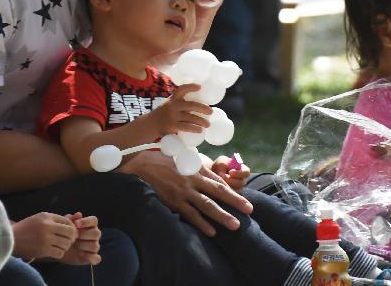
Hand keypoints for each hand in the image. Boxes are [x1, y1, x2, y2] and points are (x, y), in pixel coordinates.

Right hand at [11, 212, 77, 260]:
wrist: (9, 238)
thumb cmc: (26, 228)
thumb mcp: (39, 218)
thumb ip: (54, 220)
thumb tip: (72, 223)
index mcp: (47, 217)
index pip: (68, 221)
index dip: (72, 228)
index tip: (70, 232)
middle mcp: (48, 226)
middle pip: (70, 232)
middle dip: (71, 237)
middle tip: (67, 240)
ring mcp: (46, 239)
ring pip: (66, 244)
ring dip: (65, 246)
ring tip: (60, 246)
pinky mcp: (43, 250)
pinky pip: (59, 253)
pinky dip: (59, 253)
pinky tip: (54, 251)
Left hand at [58, 213, 100, 264]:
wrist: (57, 247)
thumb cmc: (63, 233)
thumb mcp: (64, 225)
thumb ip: (70, 219)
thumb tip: (79, 214)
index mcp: (89, 225)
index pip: (94, 220)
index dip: (86, 222)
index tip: (76, 225)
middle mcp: (93, 234)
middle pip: (96, 233)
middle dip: (84, 235)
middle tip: (74, 237)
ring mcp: (93, 246)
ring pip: (95, 246)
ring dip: (84, 246)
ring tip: (74, 246)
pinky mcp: (91, 257)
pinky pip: (97, 258)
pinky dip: (91, 258)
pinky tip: (81, 255)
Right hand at [121, 150, 252, 236]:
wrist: (141, 164)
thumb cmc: (161, 159)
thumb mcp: (182, 158)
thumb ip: (195, 166)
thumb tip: (209, 173)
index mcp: (195, 168)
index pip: (218, 180)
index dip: (232, 190)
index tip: (243, 199)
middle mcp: (192, 179)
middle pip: (218, 191)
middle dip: (235, 201)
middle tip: (249, 210)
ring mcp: (183, 192)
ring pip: (207, 205)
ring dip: (222, 216)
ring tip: (235, 225)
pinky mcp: (173, 201)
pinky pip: (190, 214)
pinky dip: (201, 224)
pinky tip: (212, 232)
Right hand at [149, 84, 208, 134]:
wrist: (150, 124)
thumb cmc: (163, 114)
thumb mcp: (169, 105)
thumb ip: (181, 105)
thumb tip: (200, 107)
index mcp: (173, 99)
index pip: (181, 89)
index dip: (190, 87)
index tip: (200, 86)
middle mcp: (172, 106)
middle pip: (190, 105)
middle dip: (202, 108)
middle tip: (211, 111)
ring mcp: (172, 116)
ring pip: (190, 118)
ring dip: (201, 121)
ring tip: (208, 124)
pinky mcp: (172, 126)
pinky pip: (186, 127)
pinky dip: (194, 128)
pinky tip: (200, 130)